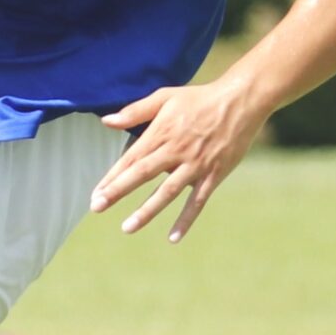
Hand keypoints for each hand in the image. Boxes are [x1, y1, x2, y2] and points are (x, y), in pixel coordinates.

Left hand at [89, 75, 275, 242]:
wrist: (240, 101)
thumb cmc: (200, 98)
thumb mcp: (165, 97)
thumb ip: (136, 111)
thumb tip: (107, 121)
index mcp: (161, 132)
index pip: (131, 158)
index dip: (112, 177)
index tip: (95, 194)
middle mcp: (176, 150)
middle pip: (142, 174)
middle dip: (118, 192)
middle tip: (97, 208)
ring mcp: (195, 164)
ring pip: (167, 191)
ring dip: (147, 210)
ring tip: (127, 228)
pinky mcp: (214, 174)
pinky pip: (198, 201)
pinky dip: (186, 219)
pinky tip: (173, 237)